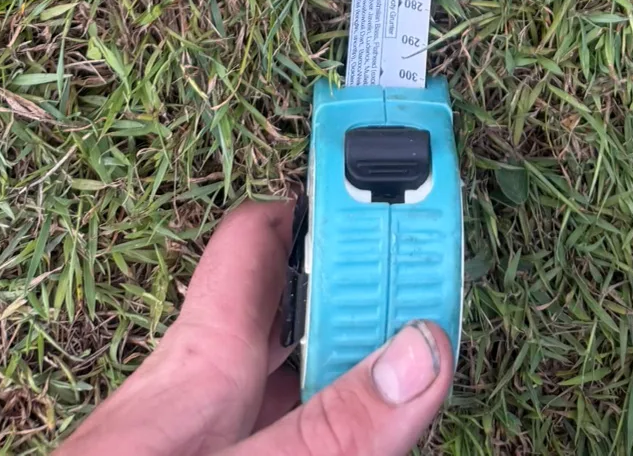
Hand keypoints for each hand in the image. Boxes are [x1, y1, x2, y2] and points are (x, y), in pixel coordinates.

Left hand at [57, 200, 452, 455]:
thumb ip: (329, 431)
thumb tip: (420, 355)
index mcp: (197, 365)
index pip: (261, 239)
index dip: (329, 206)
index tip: (406, 201)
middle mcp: (202, 398)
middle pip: (299, 319)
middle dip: (365, 304)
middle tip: (435, 306)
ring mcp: (206, 445)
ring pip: (297, 388)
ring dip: (356, 378)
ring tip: (418, 377)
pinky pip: (278, 435)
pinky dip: (331, 431)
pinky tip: (366, 441)